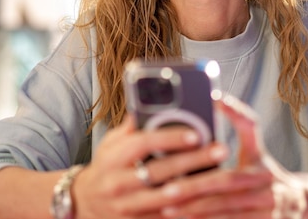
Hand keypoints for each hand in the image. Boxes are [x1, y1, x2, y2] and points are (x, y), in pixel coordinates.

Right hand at [71, 114, 228, 217]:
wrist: (86, 202)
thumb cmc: (107, 165)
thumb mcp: (111, 142)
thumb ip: (133, 126)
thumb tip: (151, 100)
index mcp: (113, 158)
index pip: (143, 144)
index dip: (171, 138)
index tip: (196, 133)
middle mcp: (118, 183)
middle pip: (160, 171)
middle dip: (193, 160)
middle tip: (220, 149)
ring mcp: (127, 207)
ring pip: (167, 198)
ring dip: (196, 186)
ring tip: (221, 174)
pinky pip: (166, 218)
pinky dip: (188, 208)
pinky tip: (208, 198)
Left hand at [154, 92, 306, 218]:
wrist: (303, 204)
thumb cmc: (267, 172)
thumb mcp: (256, 149)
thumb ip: (238, 123)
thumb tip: (215, 97)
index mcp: (260, 159)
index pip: (246, 134)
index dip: (230, 122)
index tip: (201, 122)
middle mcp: (266, 182)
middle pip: (228, 182)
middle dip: (195, 186)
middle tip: (167, 189)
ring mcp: (268, 207)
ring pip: (228, 210)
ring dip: (197, 211)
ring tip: (169, 210)